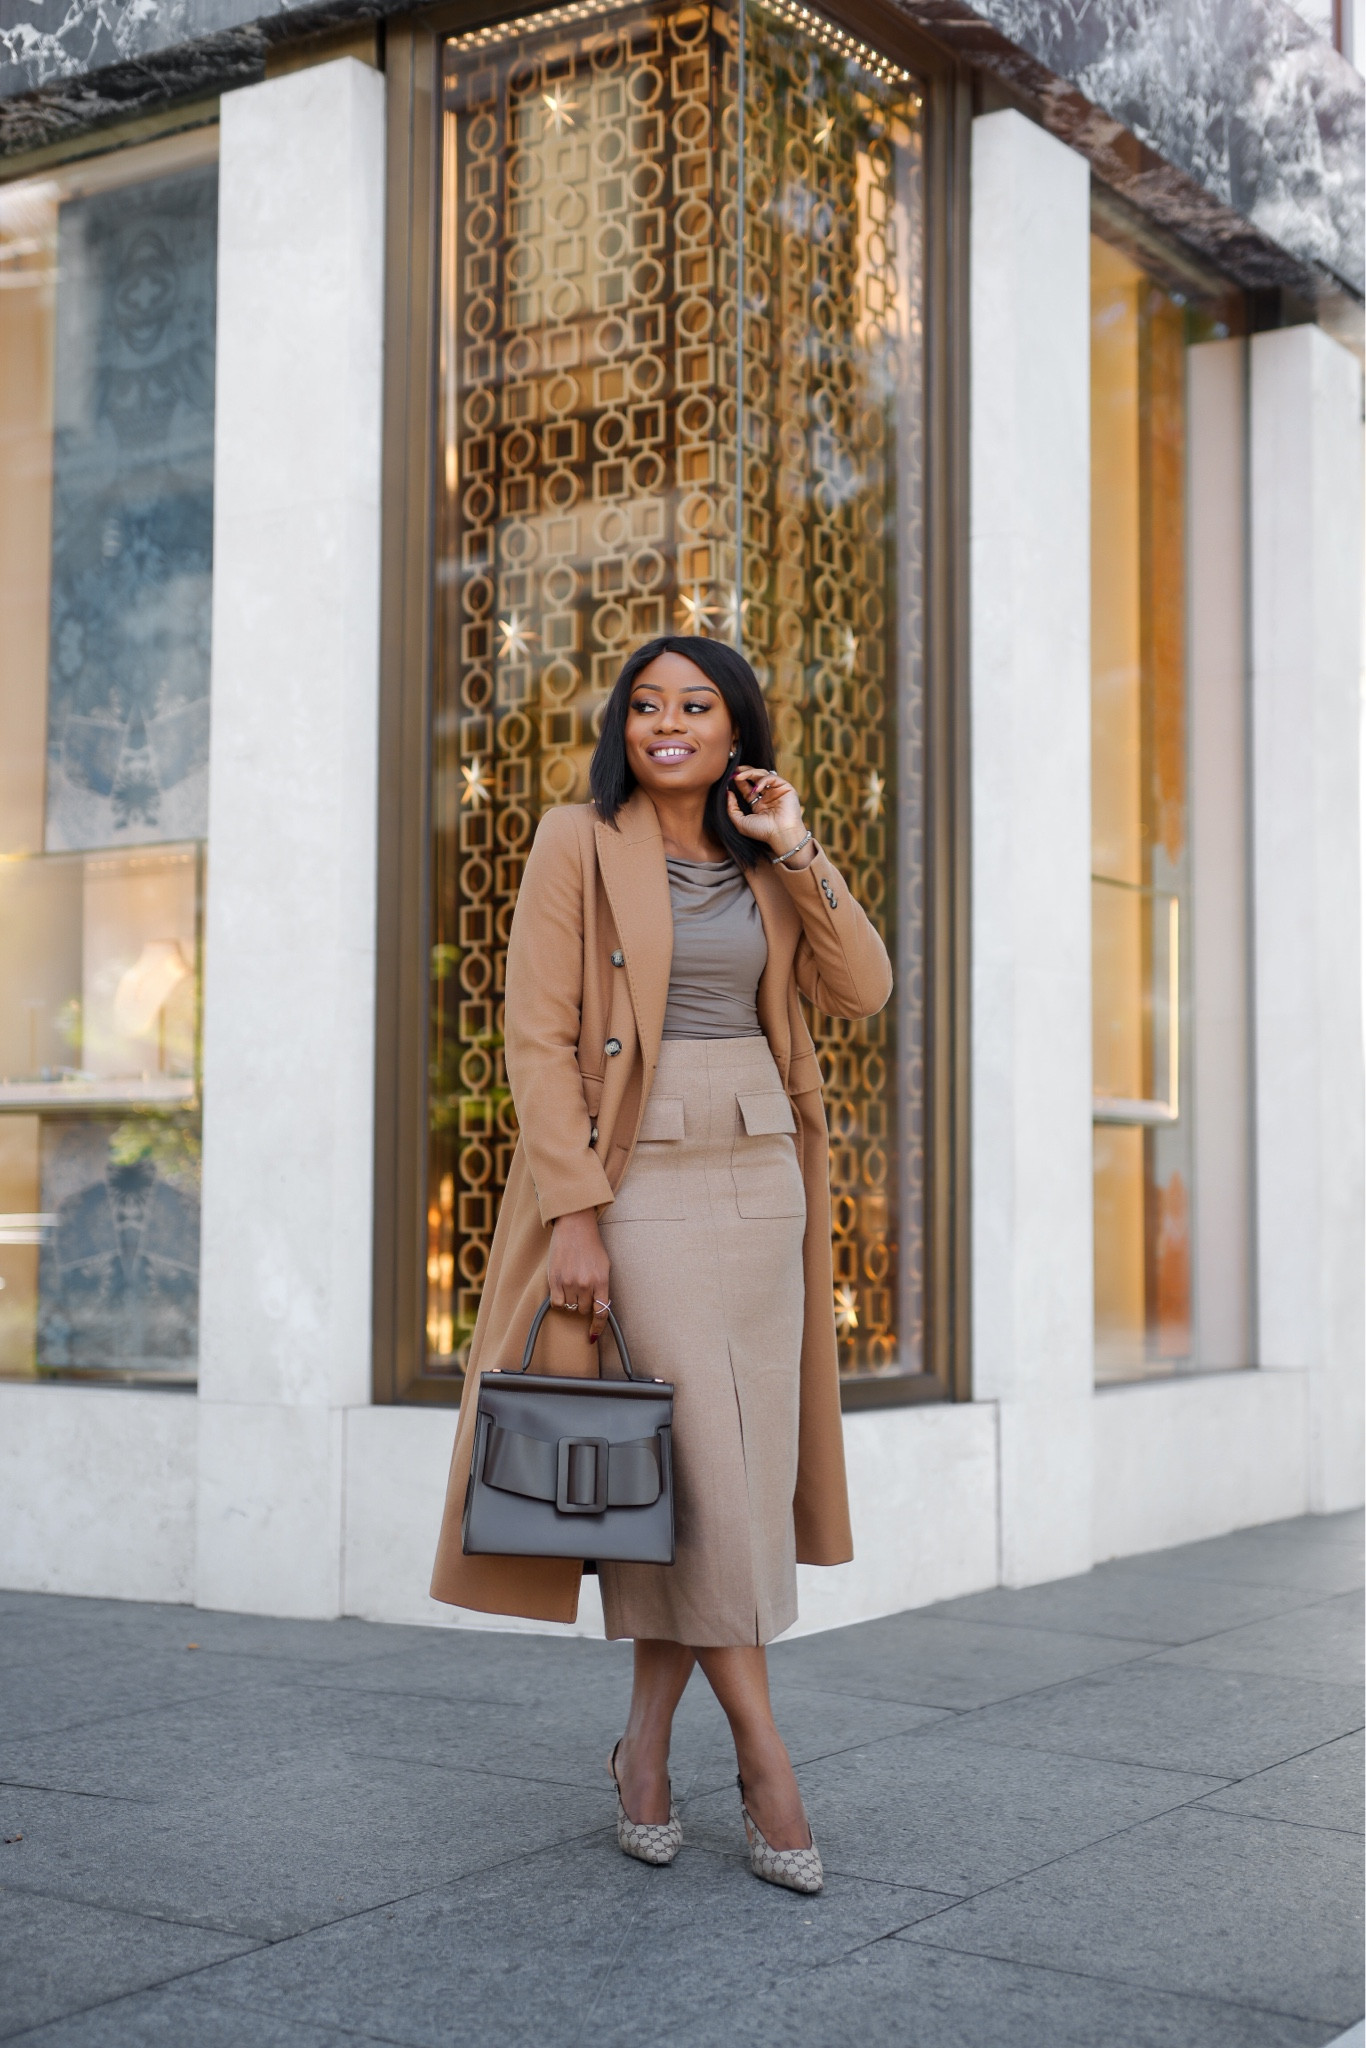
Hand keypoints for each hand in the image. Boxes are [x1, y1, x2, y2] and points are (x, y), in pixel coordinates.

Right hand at [547, 1209, 611, 1342]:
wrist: (575, 1227)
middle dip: (584, 1304)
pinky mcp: (554, 1279)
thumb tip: (599, 1309)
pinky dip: (559, 1300)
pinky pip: (556, 1302)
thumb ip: (602, 1287)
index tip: (593, 1335)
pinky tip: (561, 1289)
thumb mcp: (604, 1266)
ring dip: (572, 1300)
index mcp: (602, 1280)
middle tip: (582, 1289)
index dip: (597, 1327)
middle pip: (584, 1310)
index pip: (601, 1312)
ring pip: (570, 1307)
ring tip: (572, 1283)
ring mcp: (569, 1281)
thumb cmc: (591, 1246)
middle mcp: (585, 1283)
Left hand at [725, 767, 815, 867]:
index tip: (729, 778)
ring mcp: (776, 791)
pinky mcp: (785, 788)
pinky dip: (763, 780)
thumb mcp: (740, 822)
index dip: (739, 782)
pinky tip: (756, 788)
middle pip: (755, 778)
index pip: (747, 788)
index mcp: (758, 804)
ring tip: (739, 776)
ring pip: (763, 774)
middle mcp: (767, 797)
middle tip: (735, 770)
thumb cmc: (763, 832)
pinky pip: (772, 777)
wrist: (781, 834)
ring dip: (750, 773)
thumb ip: (732, 808)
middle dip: (745, 772)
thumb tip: (728, 793)